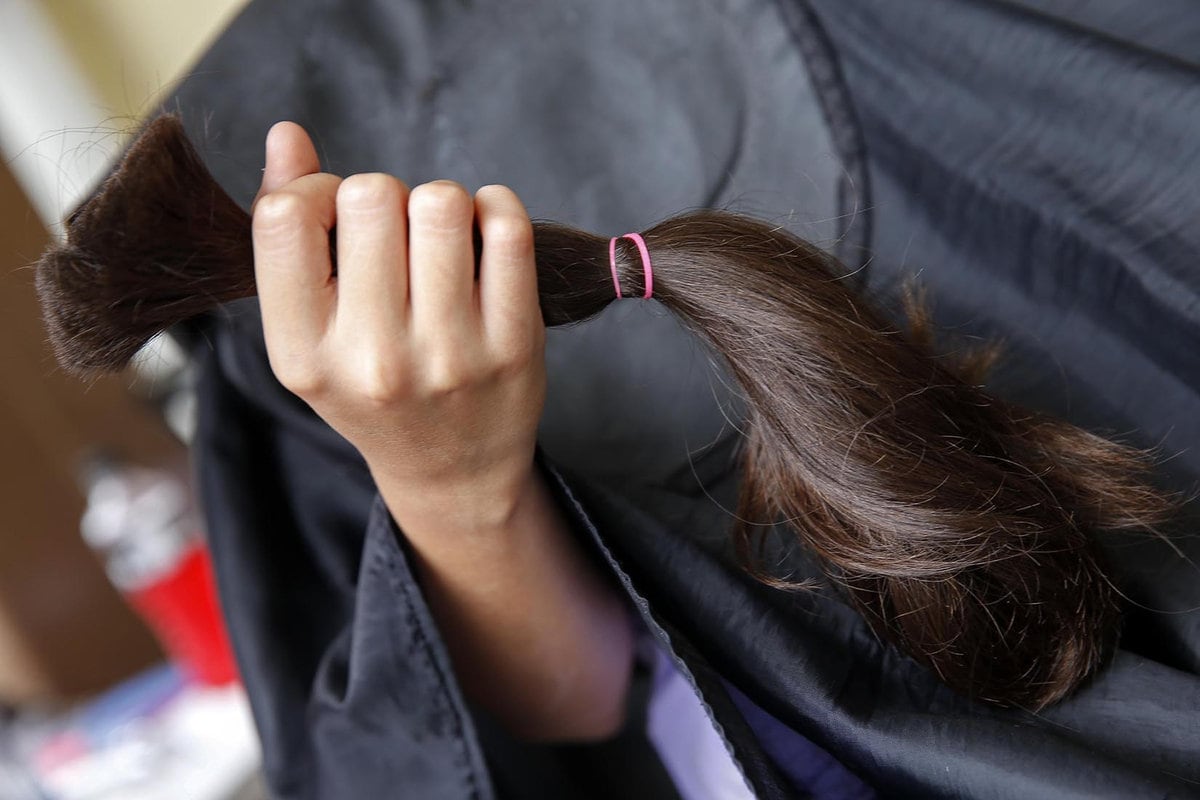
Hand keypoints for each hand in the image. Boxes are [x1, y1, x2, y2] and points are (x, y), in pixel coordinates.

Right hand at [250, 122, 545, 521]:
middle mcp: (373, 359)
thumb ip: (287, 234)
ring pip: (440, 200)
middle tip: (396, 240)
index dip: (312, 191)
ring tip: (438, 240)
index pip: (284, 217)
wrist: (452, 469)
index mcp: (304, 354)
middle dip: (382, 197)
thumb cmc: (372, 387)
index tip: (335, 218)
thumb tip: (287, 134)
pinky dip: (495, 208)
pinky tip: (484, 233)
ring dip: (439, 203)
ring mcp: (449, 353)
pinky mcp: (514, 343)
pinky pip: (506, 225)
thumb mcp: (310, 332)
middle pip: (369, 194)